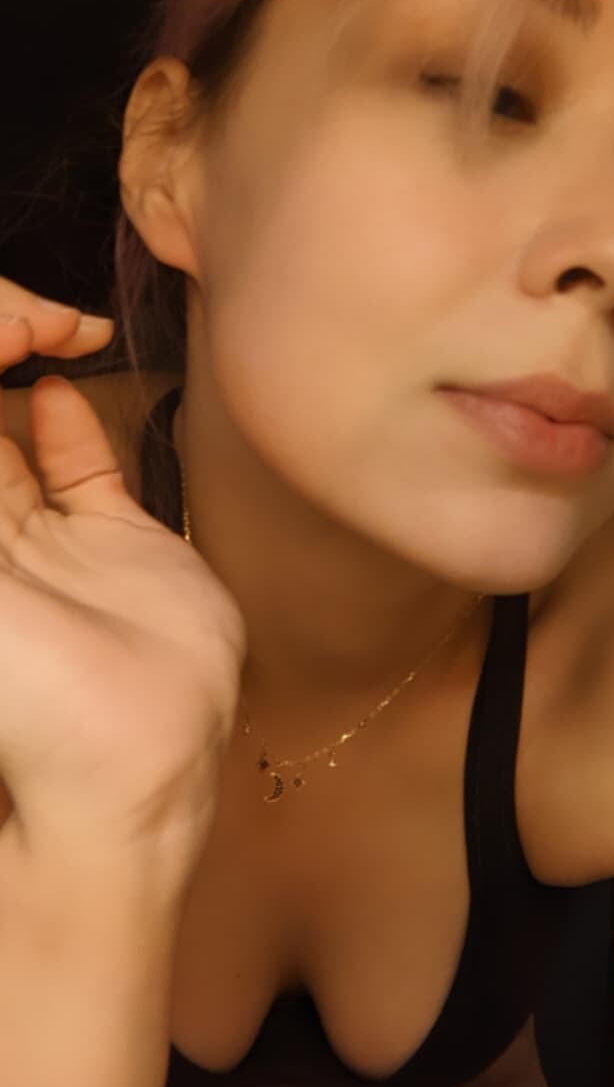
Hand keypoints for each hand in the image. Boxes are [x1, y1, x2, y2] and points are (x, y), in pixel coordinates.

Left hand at [0, 282, 245, 871]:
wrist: (128, 768)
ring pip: (10, 419)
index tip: (6, 330)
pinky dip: (69, 416)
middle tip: (35, 319)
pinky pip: (81, 460)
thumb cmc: (25, 688)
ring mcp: (42, 535)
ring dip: (23, 352)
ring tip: (56, 326)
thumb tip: (14, 407)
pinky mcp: (114, 543)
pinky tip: (62, 383)